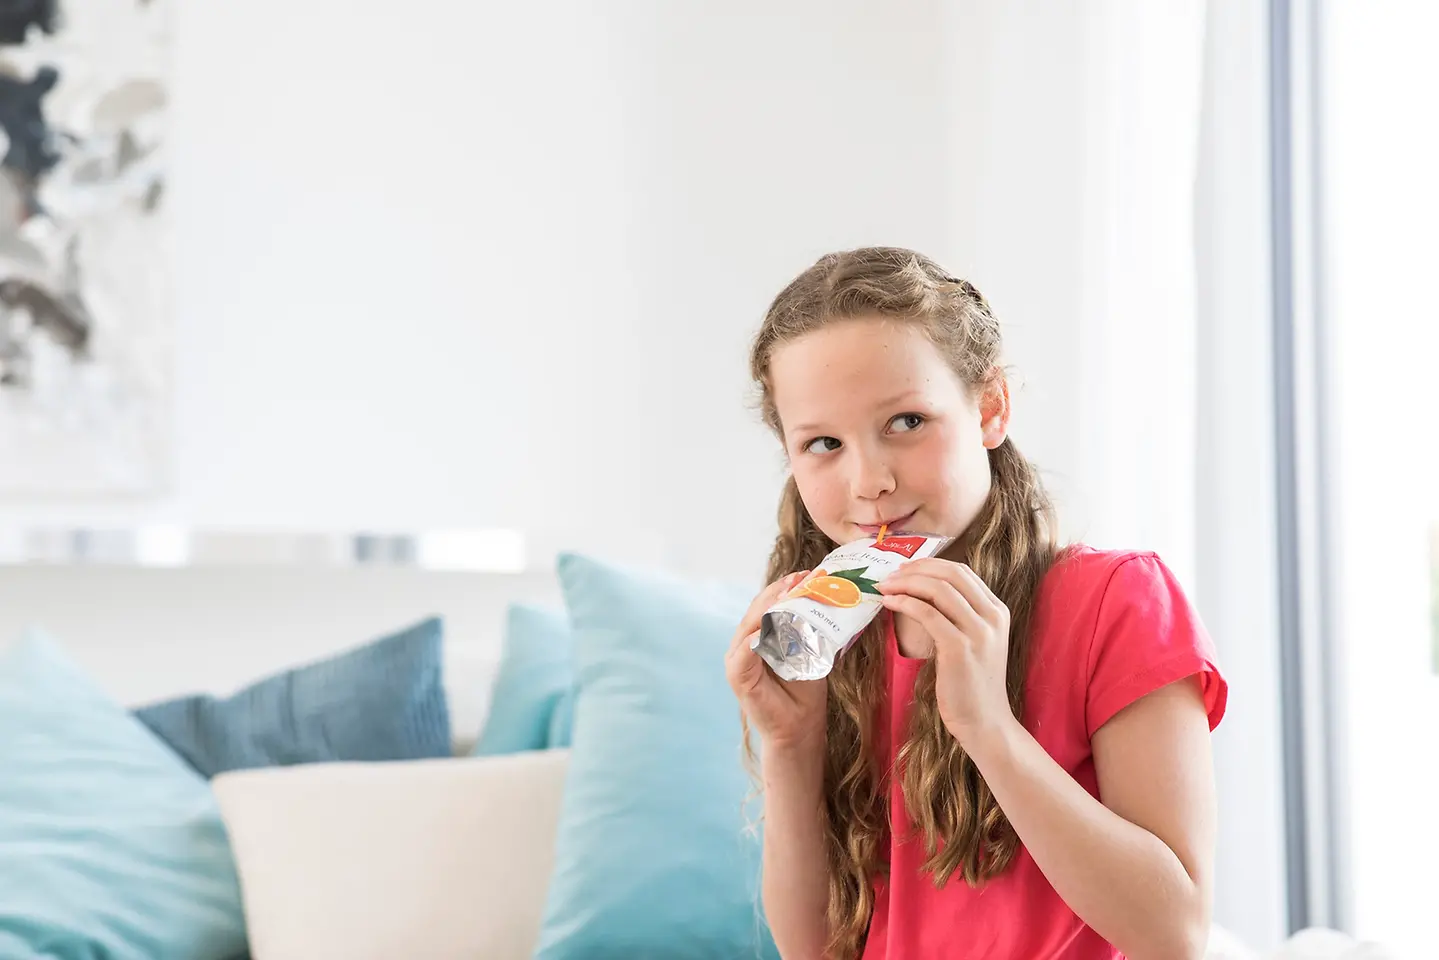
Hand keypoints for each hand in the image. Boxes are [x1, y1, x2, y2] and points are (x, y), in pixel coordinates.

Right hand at [725, 571, 827, 751]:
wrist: (800, 728)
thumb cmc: (804, 691)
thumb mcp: (810, 652)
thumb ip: (808, 628)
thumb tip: (827, 597)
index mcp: (758, 637)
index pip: (766, 605)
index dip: (784, 589)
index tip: (805, 574)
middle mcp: (743, 644)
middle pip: (756, 609)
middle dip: (778, 591)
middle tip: (801, 577)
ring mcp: (737, 659)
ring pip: (750, 624)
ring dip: (769, 605)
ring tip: (790, 592)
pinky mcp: (736, 674)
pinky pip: (745, 648)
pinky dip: (757, 633)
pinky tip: (771, 621)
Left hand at [877, 559, 1017, 745]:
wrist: (985, 722)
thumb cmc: (971, 684)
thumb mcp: (974, 642)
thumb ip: (959, 616)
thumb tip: (920, 592)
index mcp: (997, 610)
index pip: (961, 571)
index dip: (929, 565)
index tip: (904, 569)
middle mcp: (993, 616)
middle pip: (950, 574)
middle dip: (915, 569)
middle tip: (890, 575)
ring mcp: (979, 632)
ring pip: (938, 589)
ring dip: (906, 583)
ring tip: (884, 588)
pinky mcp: (960, 648)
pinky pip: (928, 614)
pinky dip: (905, 603)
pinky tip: (889, 604)